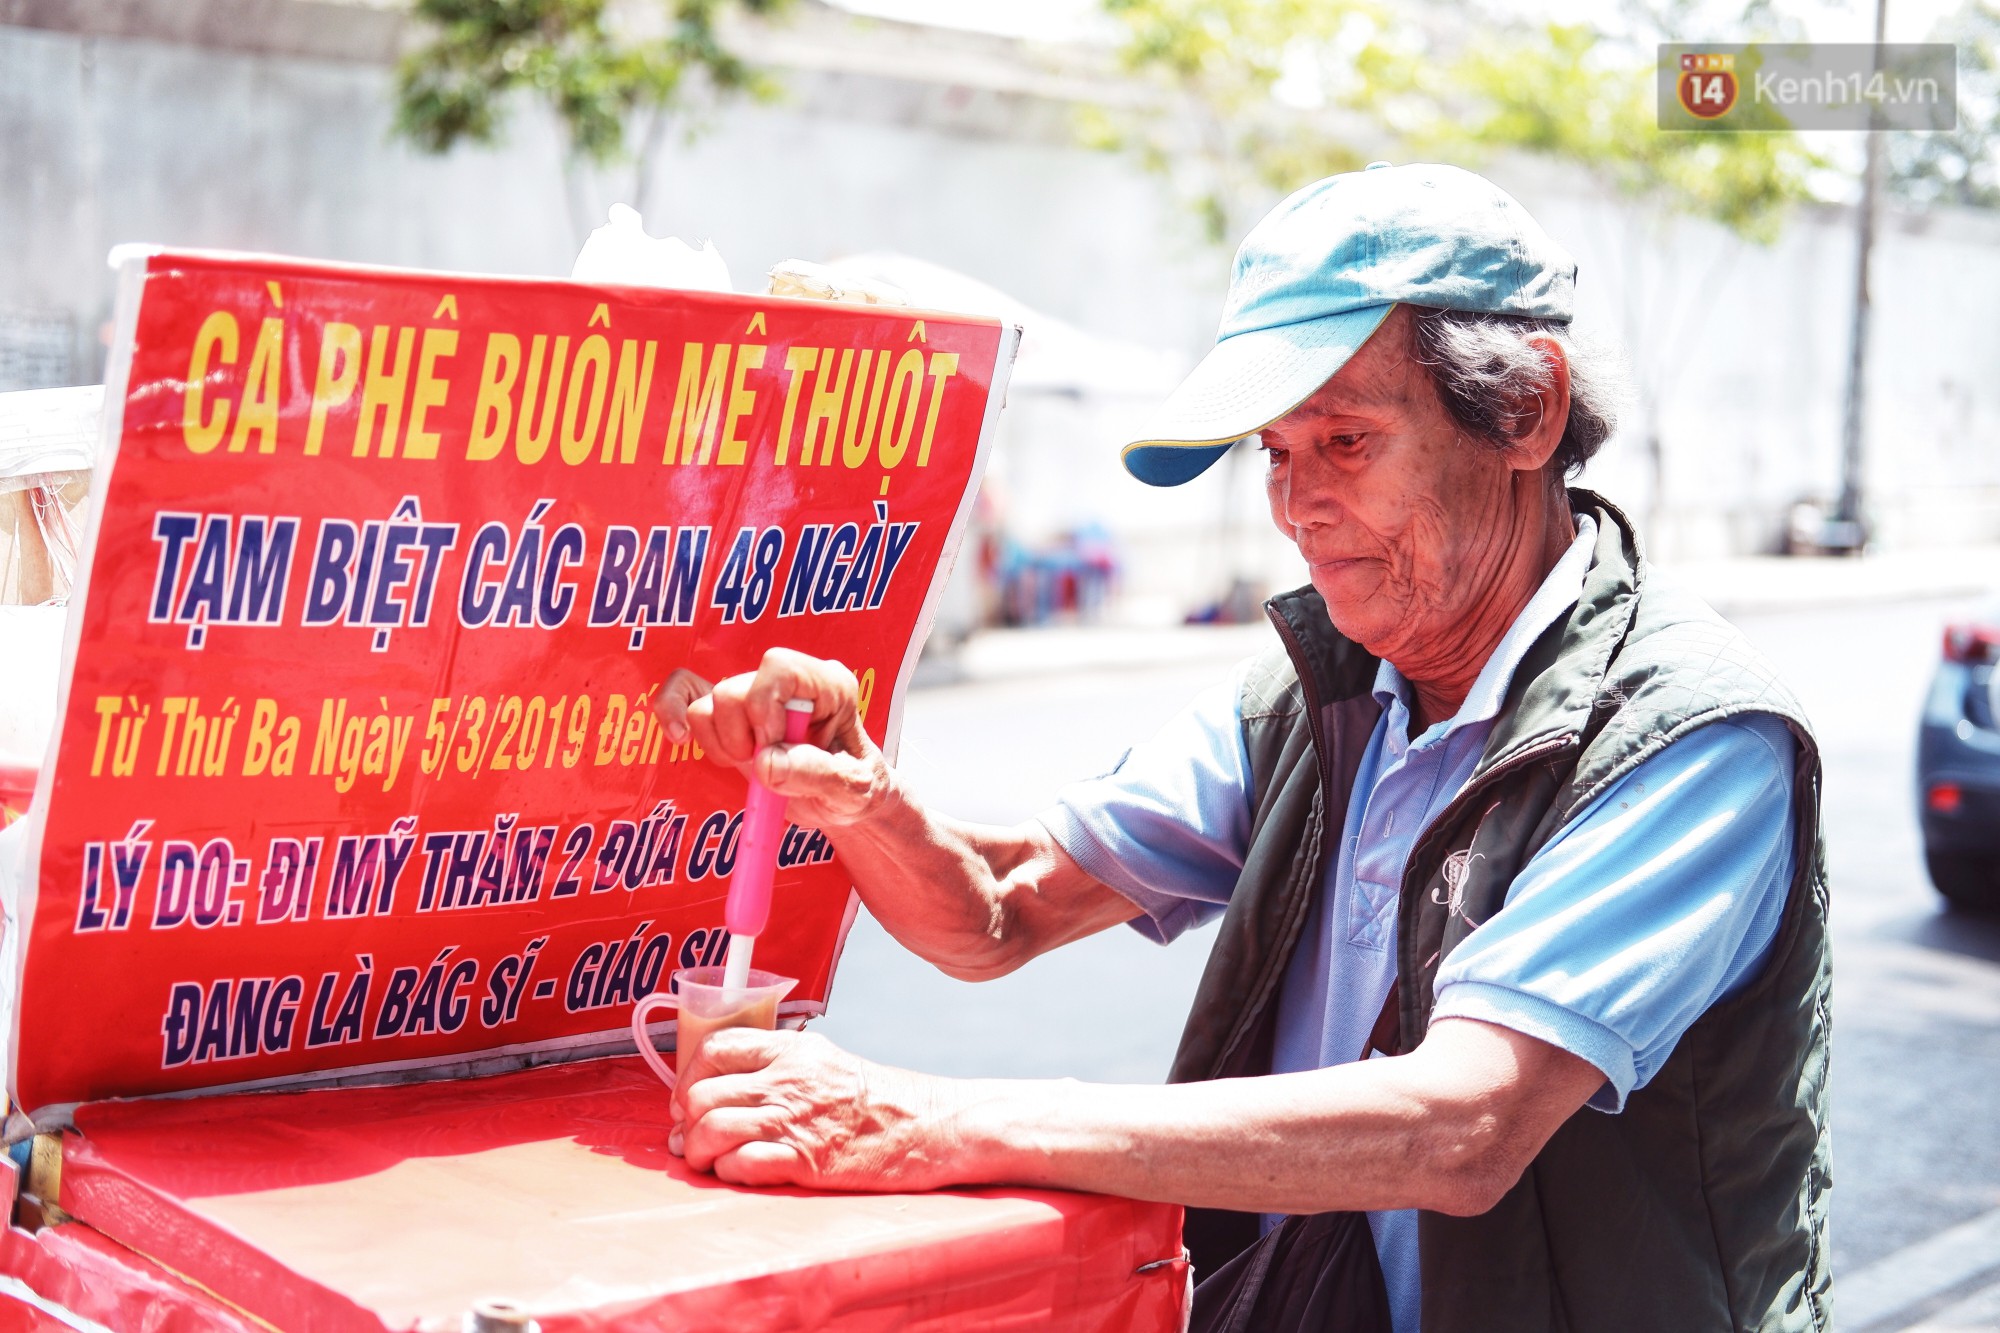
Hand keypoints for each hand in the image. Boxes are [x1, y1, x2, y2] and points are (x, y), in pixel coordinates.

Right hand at [655, 649, 894, 827]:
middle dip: (742, 737)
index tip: (770, 749)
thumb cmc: (856, 790)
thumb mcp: (852, 790)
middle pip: (735, 689)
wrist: (843, 803)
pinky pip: (683, 692)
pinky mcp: (729, 715)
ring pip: (708, 701)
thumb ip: (816, 774)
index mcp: (828, 686)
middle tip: (766, 768)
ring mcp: (755, 695)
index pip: (779, 668)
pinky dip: (672, 712)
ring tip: (750, 767)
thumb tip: (765, 762)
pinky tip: (680, 740)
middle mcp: (788, 682)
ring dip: (721, 744)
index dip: (764, 709)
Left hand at [672, 1028, 967, 1191]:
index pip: (715, 1048)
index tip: (691, 1100)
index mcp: (791, 1049)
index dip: (689, 1077)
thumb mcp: (824, 1061)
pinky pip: (740, 1165)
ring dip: (700, 1153)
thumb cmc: (875, 1100)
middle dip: (687, 1124)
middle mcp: (787, 1079)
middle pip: (703, 1095)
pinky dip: (728, 1173)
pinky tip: (738, 1173)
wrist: (926, 1126)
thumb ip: (776, 1067)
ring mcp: (794, 1120)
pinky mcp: (804, 1161)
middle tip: (693, 1140)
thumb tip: (722, 1092)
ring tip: (710, 1161)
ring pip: (712, 1131)